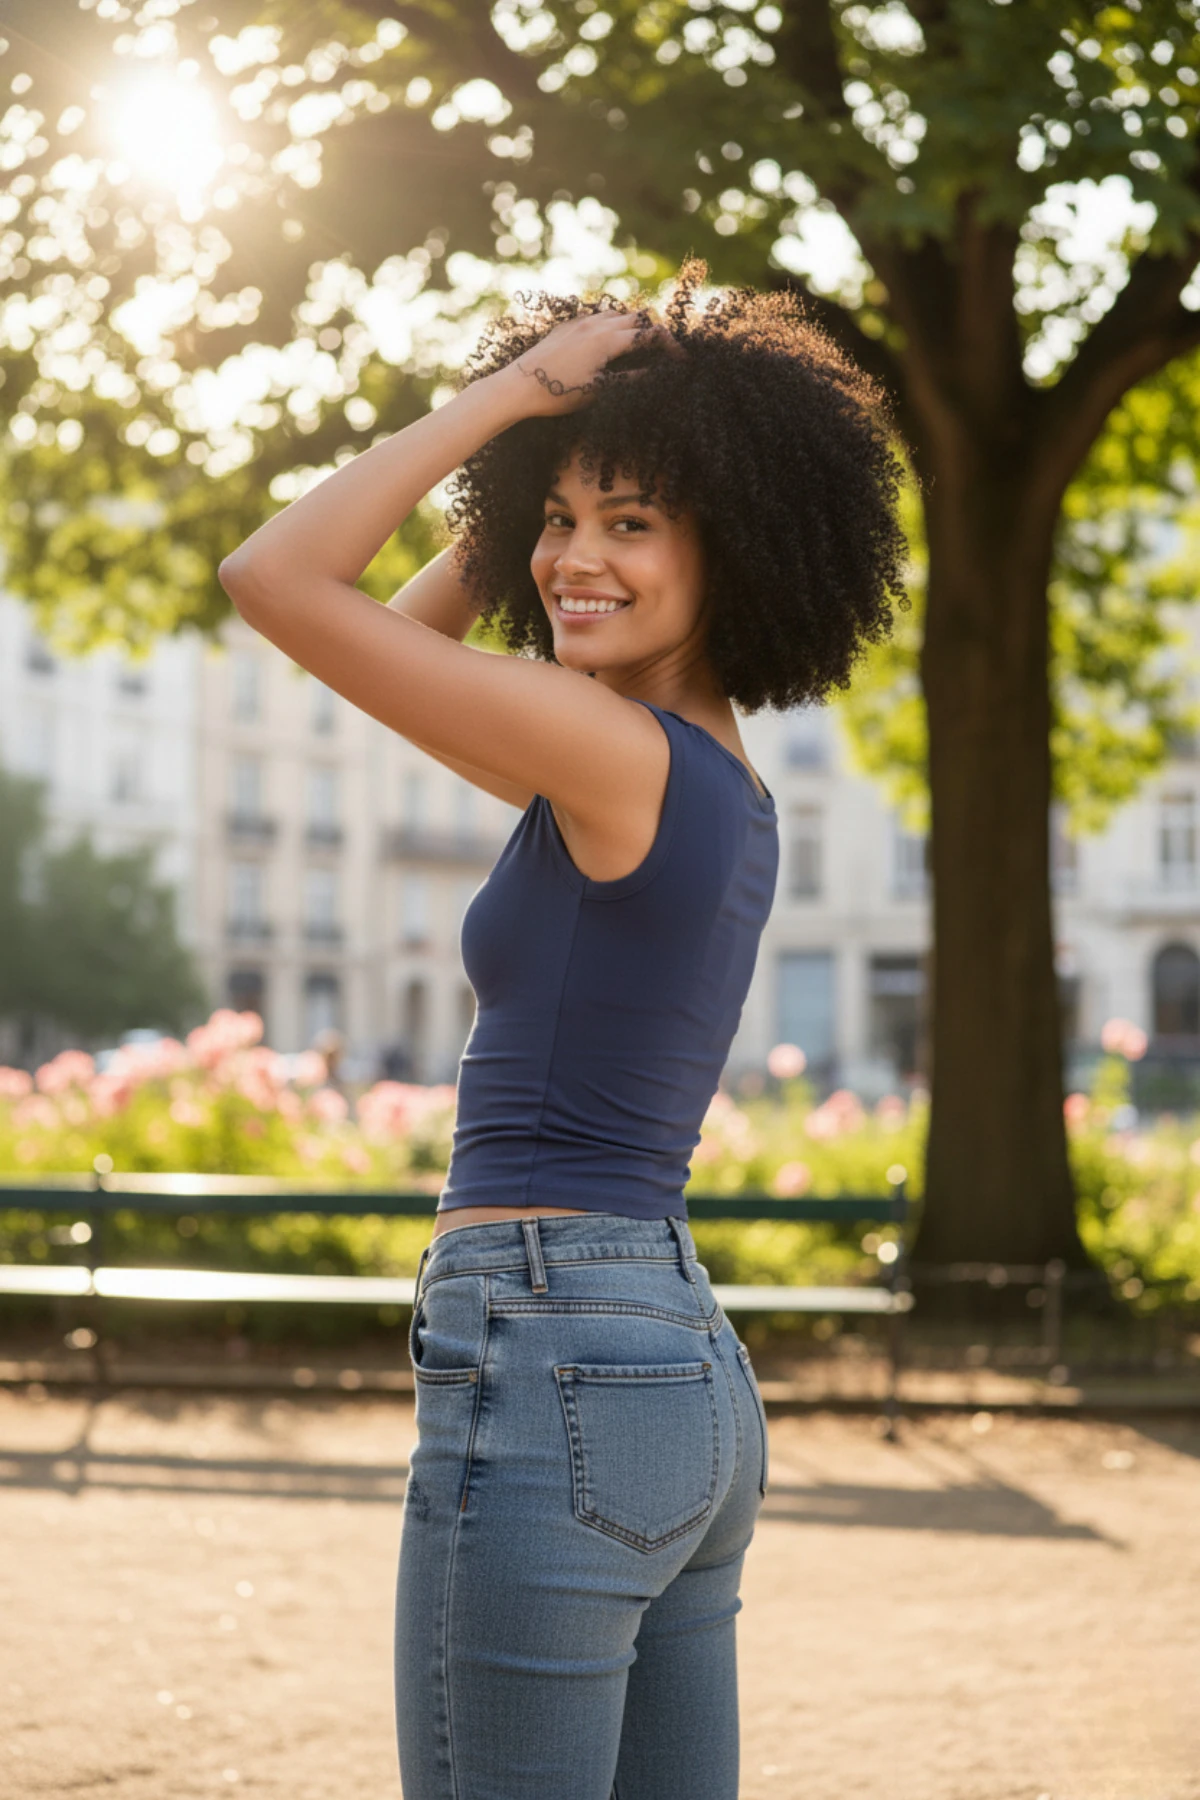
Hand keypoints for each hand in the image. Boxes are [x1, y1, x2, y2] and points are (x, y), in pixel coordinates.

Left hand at [502, 309, 681, 416]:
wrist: (518, 386)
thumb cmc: (559, 393)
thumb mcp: (600, 391)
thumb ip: (632, 380)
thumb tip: (659, 374)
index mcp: (608, 339)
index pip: (650, 336)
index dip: (671, 347)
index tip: (683, 361)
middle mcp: (596, 324)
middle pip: (637, 318)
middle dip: (654, 334)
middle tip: (663, 353)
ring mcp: (579, 322)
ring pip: (616, 314)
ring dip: (632, 326)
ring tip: (638, 346)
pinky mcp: (566, 326)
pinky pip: (596, 316)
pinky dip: (611, 324)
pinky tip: (609, 341)